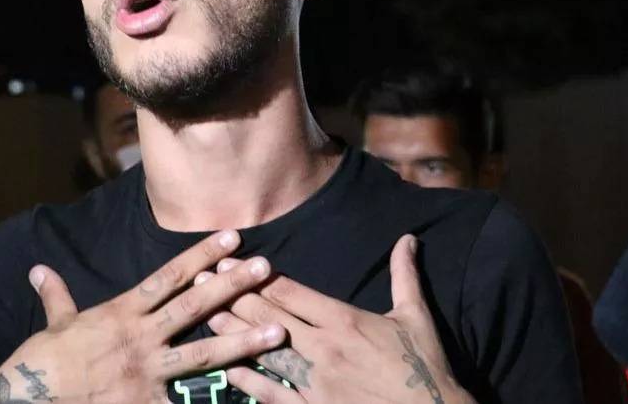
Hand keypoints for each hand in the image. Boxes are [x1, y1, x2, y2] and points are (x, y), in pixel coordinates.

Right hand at [0, 230, 287, 403]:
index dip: (201, 256)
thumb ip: (56, 297)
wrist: (28, 396)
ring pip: (202, 353)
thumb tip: (39, 270)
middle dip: (232, 286)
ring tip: (277, 331)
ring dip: (242, 342)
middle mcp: (139, 337)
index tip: (231, 237)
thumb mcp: (53, 325)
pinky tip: (246, 394)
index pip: (168, 277)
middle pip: (194, 306)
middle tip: (265, 268)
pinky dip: (212, 403)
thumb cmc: (42, 363)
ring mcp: (145, 372)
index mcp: (121, 313)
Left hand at [203, 234, 475, 403]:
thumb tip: (407, 239)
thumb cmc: (424, 367)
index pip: (291, 293)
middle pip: (268, 317)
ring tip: (204, 317)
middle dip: (234, 296)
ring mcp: (315, 382)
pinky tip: (227, 371)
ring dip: (232, 334)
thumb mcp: (416, 317)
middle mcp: (323, 348)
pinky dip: (248, 382)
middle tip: (203, 280)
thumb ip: (405, 276)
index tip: (230, 261)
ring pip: (263, 352)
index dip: (257, 276)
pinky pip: (273, 394)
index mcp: (344, 321)